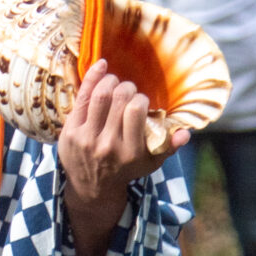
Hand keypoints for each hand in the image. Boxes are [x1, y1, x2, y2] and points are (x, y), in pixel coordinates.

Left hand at [57, 61, 176, 216]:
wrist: (91, 188)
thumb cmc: (125, 169)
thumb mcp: (150, 163)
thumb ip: (169, 147)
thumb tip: (186, 132)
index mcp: (130, 152)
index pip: (136, 111)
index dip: (140, 98)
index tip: (140, 101)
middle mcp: (108, 145)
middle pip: (119, 99)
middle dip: (127, 87)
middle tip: (128, 90)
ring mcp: (86, 138)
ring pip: (100, 95)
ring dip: (110, 81)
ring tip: (115, 83)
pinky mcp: (70, 132)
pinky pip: (81, 98)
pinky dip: (91, 78)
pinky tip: (101, 67)